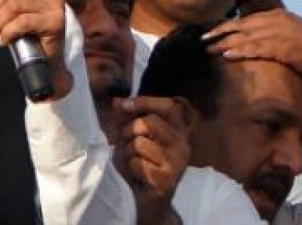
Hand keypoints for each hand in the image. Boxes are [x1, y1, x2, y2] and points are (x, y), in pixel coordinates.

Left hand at [113, 96, 189, 224]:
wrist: (147, 200)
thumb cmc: (140, 163)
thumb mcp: (132, 136)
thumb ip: (126, 118)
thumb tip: (118, 101)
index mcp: (178, 131)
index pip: (169, 107)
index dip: (145, 101)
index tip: (124, 104)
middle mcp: (183, 145)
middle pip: (149, 123)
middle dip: (128, 130)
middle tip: (124, 141)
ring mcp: (177, 163)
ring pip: (139, 143)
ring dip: (125, 152)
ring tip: (129, 160)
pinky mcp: (167, 180)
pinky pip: (137, 163)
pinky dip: (129, 167)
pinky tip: (135, 174)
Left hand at [204, 9, 301, 83]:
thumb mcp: (289, 36)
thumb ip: (270, 33)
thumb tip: (249, 40)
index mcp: (278, 15)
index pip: (246, 19)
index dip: (226, 26)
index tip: (210, 32)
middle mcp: (278, 20)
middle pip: (242, 25)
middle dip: (220, 32)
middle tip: (202, 39)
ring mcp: (281, 32)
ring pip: (246, 37)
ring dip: (225, 43)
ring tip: (208, 49)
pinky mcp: (285, 47)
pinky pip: (256, 48)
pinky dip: (240, 51)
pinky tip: (227, 55)